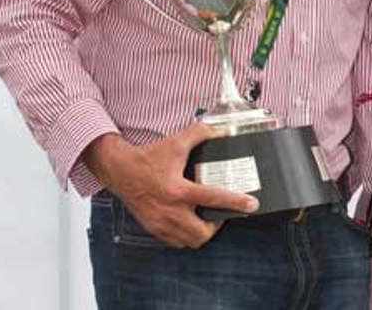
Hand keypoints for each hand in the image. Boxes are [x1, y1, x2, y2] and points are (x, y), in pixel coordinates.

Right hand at [82, 122, 258, 248]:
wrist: (120, 170)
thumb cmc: (147, 158)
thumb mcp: (176, 142)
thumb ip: (200, 133)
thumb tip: (220, 129)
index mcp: (178, 190)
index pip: (213, 198)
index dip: (236, 202)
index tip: (251, 205)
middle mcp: (170, 210)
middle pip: (202, 232)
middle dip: (216, 226)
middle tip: (221, 214)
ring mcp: (160, 223)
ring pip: (189, 241)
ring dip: (201, 233)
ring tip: (207, 219)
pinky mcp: (153, 228)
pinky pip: (175, 242)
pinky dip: (186, 236)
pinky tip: (190, 223)